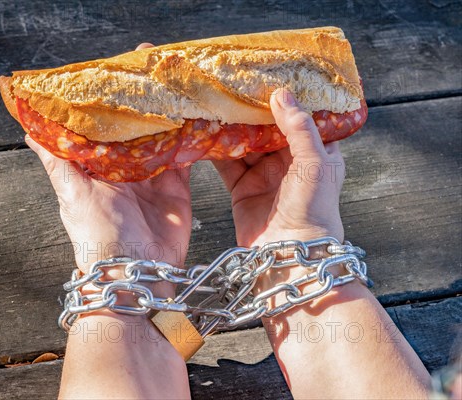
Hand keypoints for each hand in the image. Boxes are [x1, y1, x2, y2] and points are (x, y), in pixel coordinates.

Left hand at [26, 44, 191, 299]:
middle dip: (142, 96)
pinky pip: (184, 155)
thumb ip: (57, 160)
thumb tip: (28, 129)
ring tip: (175, 80)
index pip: (102, 122)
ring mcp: (152, 174)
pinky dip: (190, 136)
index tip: (115, 67)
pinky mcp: (177, 186)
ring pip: (161, 134)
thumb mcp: (73, 192)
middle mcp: (124, 166)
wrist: (136, 273)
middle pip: (134, 124)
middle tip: (151, 64)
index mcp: (97, 164)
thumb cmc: (98, 234)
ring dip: (167, 110)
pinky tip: (195, 114)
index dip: (108, 97)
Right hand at [213, 88, 344, 248]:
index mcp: (316, 152)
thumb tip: (281, 93)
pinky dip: (217, 150)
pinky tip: (206, 134)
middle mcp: (290, 162)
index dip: (287, 99)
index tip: (270, 77)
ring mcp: (264, 176)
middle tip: (235, 86)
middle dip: (252, 110)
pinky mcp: (242, 190)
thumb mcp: (315, 162)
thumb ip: (299, 127)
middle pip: (268, 128)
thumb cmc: (314, 210)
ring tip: (217, 105)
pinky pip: (228, 164)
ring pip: (245, 144)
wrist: (290, 256)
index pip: (302, 117)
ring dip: (232, 128)